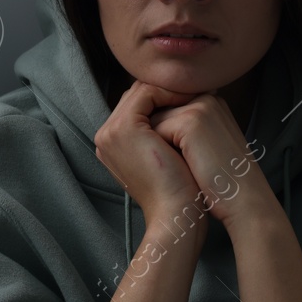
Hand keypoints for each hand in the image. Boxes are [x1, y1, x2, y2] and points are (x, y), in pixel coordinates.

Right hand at [94, 80, 211, 238]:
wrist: (176, 213)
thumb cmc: (178, 189)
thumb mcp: (164, 155)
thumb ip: (160, 132)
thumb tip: (179, 105)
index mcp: (112, 144)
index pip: (135, 106)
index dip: (163, 97)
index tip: (191, 96)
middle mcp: (106, 136)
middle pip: (136, 95)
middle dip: (165, 89)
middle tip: (196, 88)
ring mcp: (111, 132)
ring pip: (141, 91)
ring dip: (169, 89)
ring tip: (196, 93)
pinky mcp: (124, 128)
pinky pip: (146, 94)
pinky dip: (169, 92)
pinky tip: (191, 98)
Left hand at [143, 85, 277, 228]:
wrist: (244, 202)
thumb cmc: (222, 183)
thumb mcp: (204, 148)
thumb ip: (184, 131)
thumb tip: (152, 129)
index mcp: (211, 103)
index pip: (167, 108)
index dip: (166, 137)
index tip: (181, 161)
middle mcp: (207, 98)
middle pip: (158, 113)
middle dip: (160, 141)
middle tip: (184, 166)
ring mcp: (200, 107)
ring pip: (153, 121)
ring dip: (160, 148)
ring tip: (187, 167)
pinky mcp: (192, 120)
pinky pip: (154, 131)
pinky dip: (162, 154)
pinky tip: (184, 168)